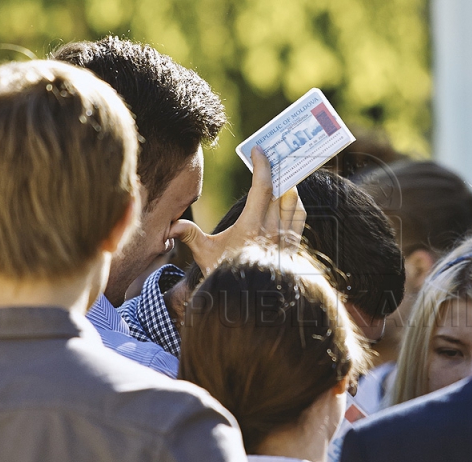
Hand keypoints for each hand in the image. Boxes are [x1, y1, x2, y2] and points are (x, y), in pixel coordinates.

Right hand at [169, 146, 305, 275]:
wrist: (250, 302)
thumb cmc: (225, 275)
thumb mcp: (204, 255)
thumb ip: (189, 235)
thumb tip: (171, 226)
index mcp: (252, 227)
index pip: (263, 187)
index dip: (262, 165)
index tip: (258, 150)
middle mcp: (273, 230)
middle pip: (281, 190)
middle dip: (275, 170)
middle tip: (269, 156)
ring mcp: (286, 238)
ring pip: (293, 201)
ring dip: (287, 185)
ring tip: (278, 174)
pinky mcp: (294, 246)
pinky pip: (300, 217)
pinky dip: (295, 203)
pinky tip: (287, 198)